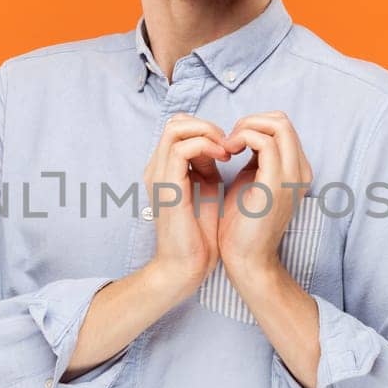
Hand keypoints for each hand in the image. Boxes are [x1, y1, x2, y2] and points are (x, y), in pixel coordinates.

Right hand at [141, 113, 229, 294]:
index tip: (230, 146)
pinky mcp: (167, 186)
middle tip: (229, 143)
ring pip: (176, 127)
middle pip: (176, 121)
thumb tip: (220, 144)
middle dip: (207, 125)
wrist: (187, 266)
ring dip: (207, 132)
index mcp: (166, 168)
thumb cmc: (200, 233)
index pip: (181, 128)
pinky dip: (206, 146)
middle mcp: (157, 168)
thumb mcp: (207, 187)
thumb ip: (208, 164)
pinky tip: (224, 159)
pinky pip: (181, 149)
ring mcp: (159, 175)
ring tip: (227, 150)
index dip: (207, 129)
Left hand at [218, 111, 312, 281]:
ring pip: (277, 124)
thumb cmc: (242, 224)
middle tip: (229, 140)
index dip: (254, 125)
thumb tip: (245, 135)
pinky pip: (264, 141)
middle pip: (282, 120)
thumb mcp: (251, 181)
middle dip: (250, 121)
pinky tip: (227, 153)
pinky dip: (242, 138)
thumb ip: (255, 158)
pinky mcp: (276, 183)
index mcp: (296, 170)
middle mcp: (300, 170)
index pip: (281, 127)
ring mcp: (292, 176)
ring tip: (227, 147)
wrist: (246, 259)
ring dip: (245, 127)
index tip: (231, 142)